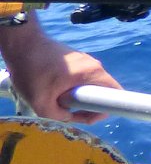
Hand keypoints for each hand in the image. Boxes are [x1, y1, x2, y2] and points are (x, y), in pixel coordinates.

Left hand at [2, 30, 122, 122]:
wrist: (23, 46)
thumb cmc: (33, 74)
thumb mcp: (42, 104)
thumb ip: (60, 116)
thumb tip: (70, 116)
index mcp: (92, 73)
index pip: (115, 93)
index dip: (105, 110)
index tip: (87, 117)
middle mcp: (94, 64)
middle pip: (102, 90)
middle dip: (89, 105)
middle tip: (70, 112)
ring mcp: (86, 60)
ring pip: (91, 84)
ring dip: (81, 95)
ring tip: (60, 100)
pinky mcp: (77, 58)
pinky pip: (83, 77)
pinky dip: (75, 87)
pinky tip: (56, 89)